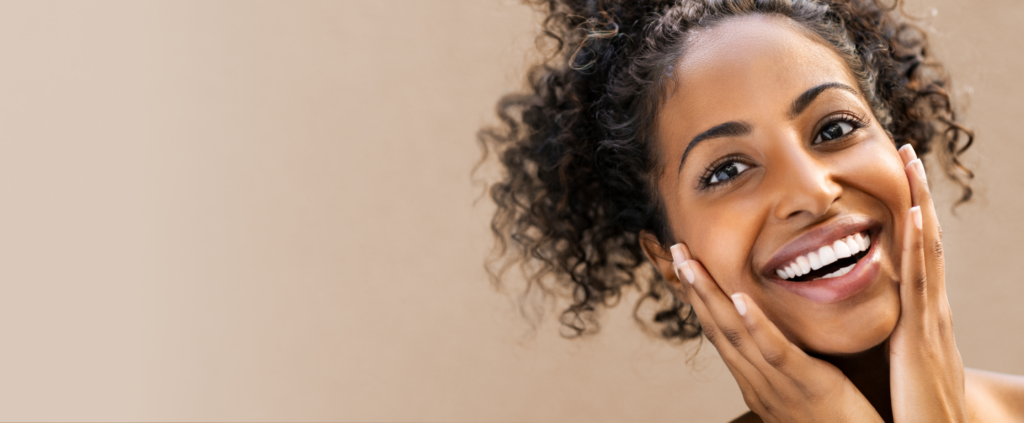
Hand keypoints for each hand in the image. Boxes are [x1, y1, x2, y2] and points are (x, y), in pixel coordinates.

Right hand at [669, 244, 882, 422]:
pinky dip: (755, 323)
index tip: (686, 268)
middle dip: (694, 288)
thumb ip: (790, 365)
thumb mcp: (805, 393)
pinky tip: (739, 298)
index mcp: (756, 382)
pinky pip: (775, 351)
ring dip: (710, 296)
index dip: (700, 299)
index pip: (719, 335)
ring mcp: (778, 385)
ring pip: (735, 335)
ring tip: (691, 264)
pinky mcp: (808, 384)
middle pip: (717, 329)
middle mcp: (758, 383)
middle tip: (676, 251)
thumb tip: (782, 337)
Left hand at [888, 145, 966, 421]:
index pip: (917, 254)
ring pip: (925, 250)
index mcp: (922, 315)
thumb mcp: (905, 362)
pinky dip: (916, 246)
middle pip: (925, 240)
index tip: (903, 179)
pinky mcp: (920, 334)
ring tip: (912, 165)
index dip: (912, 215)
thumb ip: (898, 337)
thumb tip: (888, 321)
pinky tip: (910, 217)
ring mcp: (930, 318)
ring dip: (919, 205)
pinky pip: (918, 281)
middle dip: (919, 196)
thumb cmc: (917, 407)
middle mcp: (931, 309)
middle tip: (910, 152)